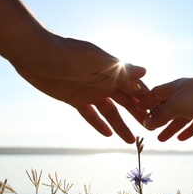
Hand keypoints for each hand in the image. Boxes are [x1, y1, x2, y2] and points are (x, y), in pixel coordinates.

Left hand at [14, 35, 148, 143]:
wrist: (34, 54)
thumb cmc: (65, 52)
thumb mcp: (95, 60)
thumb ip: (119, 68)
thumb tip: (146, 71)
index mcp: (112, 72)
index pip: (135, 88)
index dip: (146, 99)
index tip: (159, 113)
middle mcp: (104, 82)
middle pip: (125, 102)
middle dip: (137, 115)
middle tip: (148, 129)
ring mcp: (90, 92)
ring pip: (110, 112)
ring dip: (120, 125)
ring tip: (130, 141)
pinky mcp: (75, 99)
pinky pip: (90, 115)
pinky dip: (98, 124)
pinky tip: (107, 135)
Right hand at [138, 71, 192, 140]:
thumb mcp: (176, 106)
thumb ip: (161, 115)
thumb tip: (147, 123)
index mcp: (174, 88)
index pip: (155, 94)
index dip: (145, 102)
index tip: (136, 111)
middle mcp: (185, 94)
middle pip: (167, 107)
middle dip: (157, 118)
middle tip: (148, 130)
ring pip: (181, 118)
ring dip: (170, 128)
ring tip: (161, 139)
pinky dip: (187, 130)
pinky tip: (181, 138)